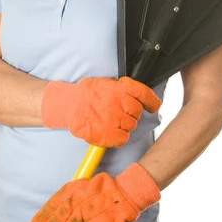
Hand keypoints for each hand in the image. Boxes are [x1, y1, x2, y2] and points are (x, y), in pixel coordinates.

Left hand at [31, 162, 160, 221]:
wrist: (128, 192)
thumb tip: (43, 220)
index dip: (44, 215)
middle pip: (61, 217)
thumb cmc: (102, 191)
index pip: (56, 201)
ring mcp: (93, 210)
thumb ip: (66, 200)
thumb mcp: (83, 188)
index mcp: (77, 186)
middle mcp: (83, 197)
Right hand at [41, 77, 160, 146]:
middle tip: (120, 113)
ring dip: (124, 125)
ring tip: (111, 121)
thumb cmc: (87, 94)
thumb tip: (139, 96)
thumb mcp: (107, 83)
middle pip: (137, 112)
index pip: (144, 94)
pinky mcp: (107, 134)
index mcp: (120, 88)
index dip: (151, 101)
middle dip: (131, 114)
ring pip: (131, 126)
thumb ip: (123, 88)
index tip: (153, 106)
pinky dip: (119, 137)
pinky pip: (123, 138)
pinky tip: (110, 131)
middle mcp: (118, 103)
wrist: (69, 105)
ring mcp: (113, 119)